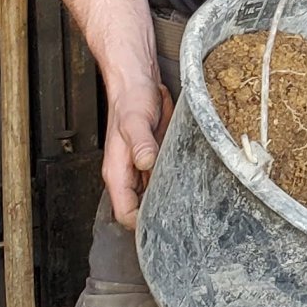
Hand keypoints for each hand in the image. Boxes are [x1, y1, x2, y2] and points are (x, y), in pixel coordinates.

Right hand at [102, 73, 173, 228]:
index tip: (163, 225)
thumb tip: (145, 161)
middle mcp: (127, 174)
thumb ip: (140, 142)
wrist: (137, 82)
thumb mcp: (135, 121)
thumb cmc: (130, 100)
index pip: (124, 213)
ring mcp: (140, 168)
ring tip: (189, 202)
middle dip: (158, 215)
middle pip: (139, 209)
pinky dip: (172, 183)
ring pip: (152, 197)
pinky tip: (187, 181)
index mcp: (116, 172)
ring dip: (167, 199)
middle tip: (184, 216)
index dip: (140, 223)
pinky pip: (161, 179)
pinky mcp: (152, 159)